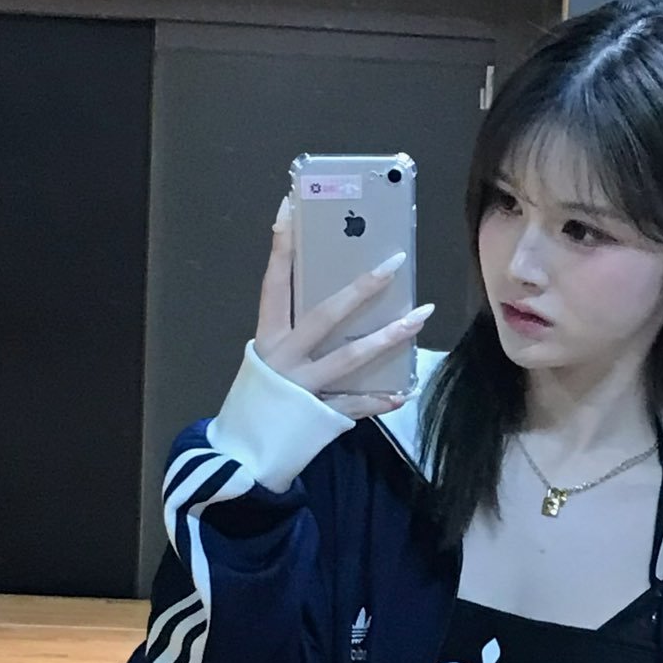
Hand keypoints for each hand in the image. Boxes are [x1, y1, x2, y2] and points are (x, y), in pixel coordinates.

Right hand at [256, 195, 433, 420]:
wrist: (242, 453)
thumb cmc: (261, 398)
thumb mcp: (268, 358)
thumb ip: (294, 331)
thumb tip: (338, 300)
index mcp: (267, 337)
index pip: (274, 283)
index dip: (281, 247)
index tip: (290, 208)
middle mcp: (283, 358)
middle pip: (324, 316)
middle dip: (361, 288)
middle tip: (394, 263)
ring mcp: (302, 388)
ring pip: (349, 357)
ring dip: (389, 338)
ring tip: (420, 317)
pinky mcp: (318, 416)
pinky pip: (356, 405)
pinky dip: (381, 398)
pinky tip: (403, 390)